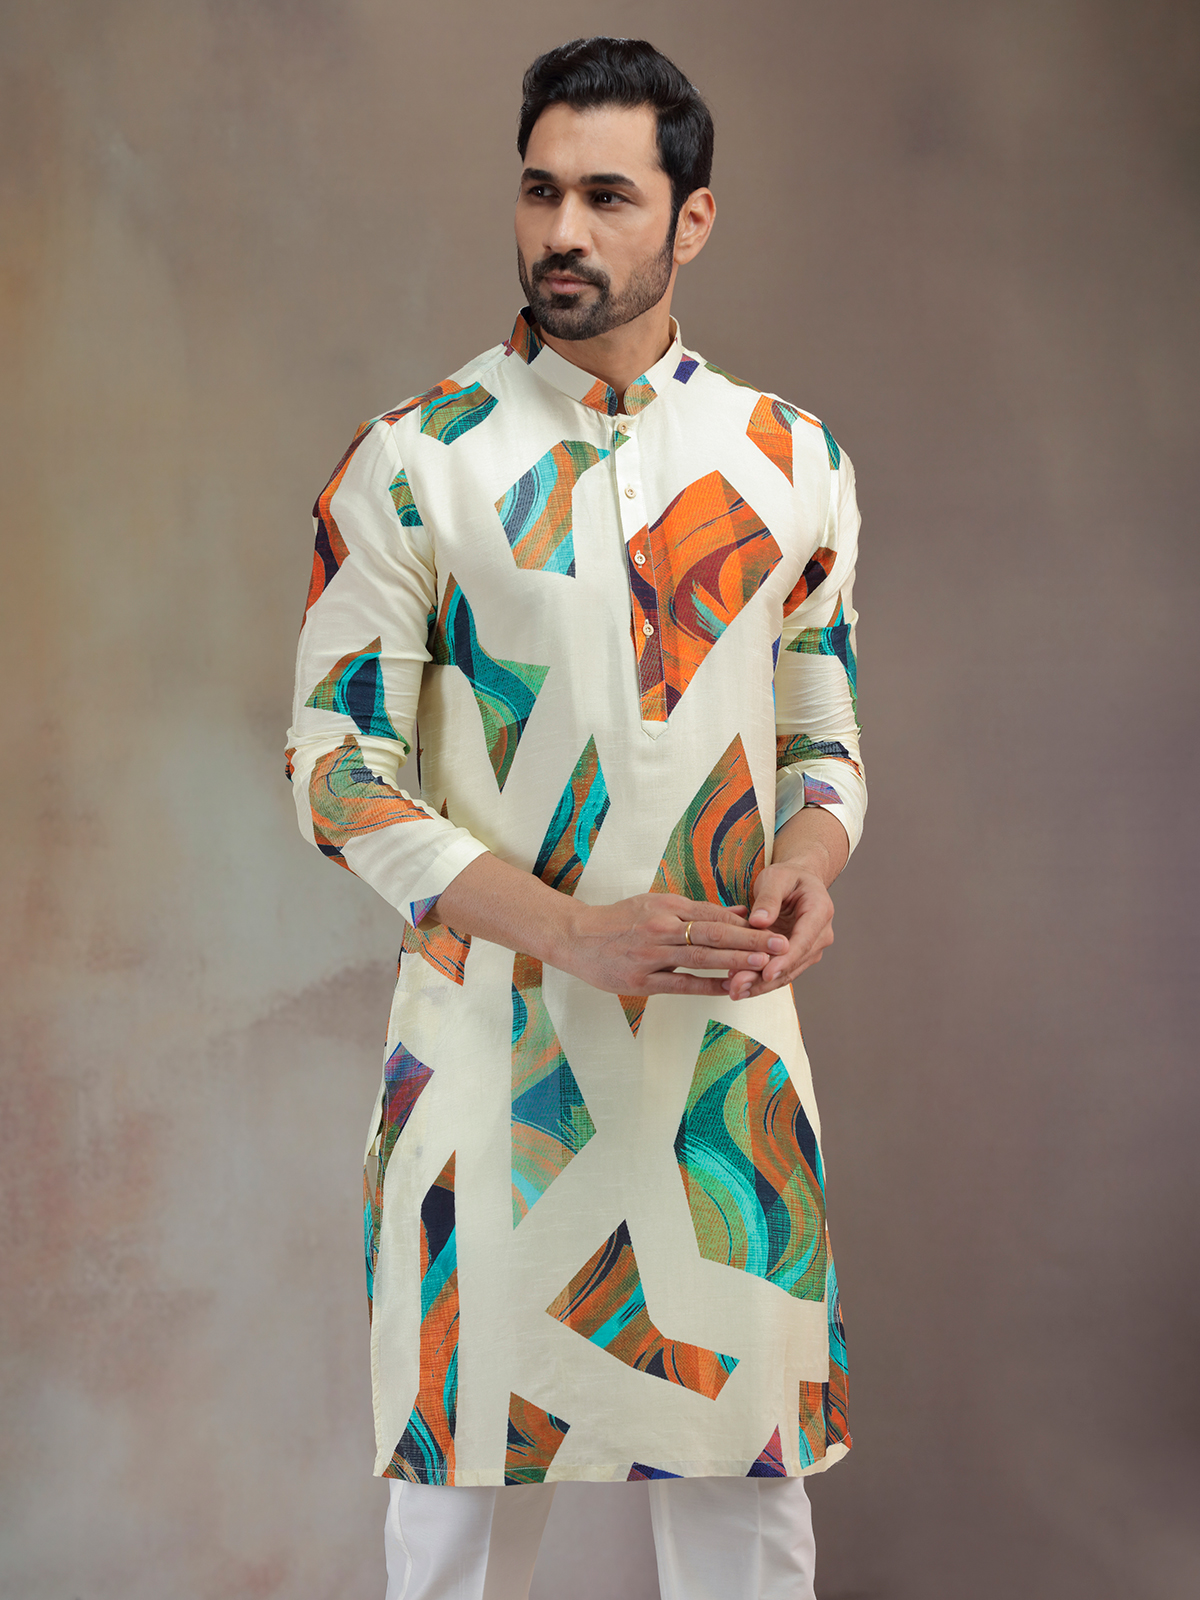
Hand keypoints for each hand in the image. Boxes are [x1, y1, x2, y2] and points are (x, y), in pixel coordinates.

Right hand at [558, 893, 789, 997]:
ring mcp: (650, 955)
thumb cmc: (620, 920)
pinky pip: (680, 984)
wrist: (575, 937)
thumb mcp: (656, 904)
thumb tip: (740, 911)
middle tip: (779, 944)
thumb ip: (697, 910)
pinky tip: (730, 988)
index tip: (774, 927)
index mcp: (666, 906)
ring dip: (734, 962)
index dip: (745, 923)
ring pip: (699, 958)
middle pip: (713, 934)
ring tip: (762, 964)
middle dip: (749, 940)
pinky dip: (707, 986)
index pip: (713, 914)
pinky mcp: (640, 981)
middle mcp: (660, 928)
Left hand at [722, 862, 834, 1000]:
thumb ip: (768, 898)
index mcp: (820, 912)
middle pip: (793, 963)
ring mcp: (809, 948)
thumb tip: (758, 922)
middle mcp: (820, 935)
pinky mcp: (796, 956)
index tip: (767, 973)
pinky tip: (739, 987)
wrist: (797, 882)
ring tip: (734, 991)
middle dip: (765, 978)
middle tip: (738, 986)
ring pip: (785, 973)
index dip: (785, 960)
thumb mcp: (776, 877)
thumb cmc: (787, 877)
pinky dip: (759, 980)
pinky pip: (779, 971)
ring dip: (760, 984)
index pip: (803, 941)